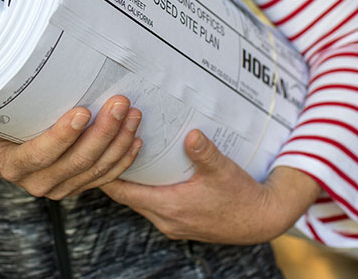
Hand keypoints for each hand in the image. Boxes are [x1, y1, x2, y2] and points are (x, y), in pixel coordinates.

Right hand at [0, 96, 142, 199]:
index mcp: (14, 166)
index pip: (41, 154)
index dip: (63, 136)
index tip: (82, 111)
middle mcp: (39, 182)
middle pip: (77, 162)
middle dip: (103, 133)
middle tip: (120, 103)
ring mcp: (61, 186)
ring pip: (96, 170)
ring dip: (119, 142)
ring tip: (133, 114)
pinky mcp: (78, 185)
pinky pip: (106, 177)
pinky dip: (124, 159)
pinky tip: (136, 138)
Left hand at [101, 130, 320, 243]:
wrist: (262, 220)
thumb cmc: (242, 197)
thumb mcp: (224, 170)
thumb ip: (205, 152)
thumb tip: (191, 134)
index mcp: (169, 206)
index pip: (123, 192)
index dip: (105, 173)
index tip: (94, 151)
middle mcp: (165, 220)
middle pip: (126, 196)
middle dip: (115, 172)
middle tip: (106, 146)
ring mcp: (172, 224)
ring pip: (140, 202)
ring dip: (132, 182)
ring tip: (125, 154)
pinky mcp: (181, 223)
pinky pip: (153, 205)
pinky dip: (147, 189)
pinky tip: (152, 171)